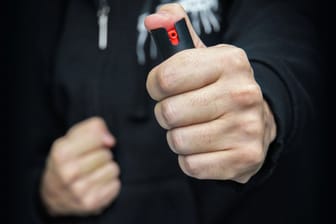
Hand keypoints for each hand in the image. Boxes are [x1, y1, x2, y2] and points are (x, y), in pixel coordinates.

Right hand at [41, 117, 120, 215]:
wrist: (52, 194)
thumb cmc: (67, 160)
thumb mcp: (72, 138)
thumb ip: (93, 128)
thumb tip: (110, 140)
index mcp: (62, 153)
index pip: (97, 136)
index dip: (98, 138)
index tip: (92, 144)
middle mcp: (69, 172)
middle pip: (106, 154)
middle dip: (101, 155)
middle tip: (90, 162)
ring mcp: (79, 190)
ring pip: (113, 169)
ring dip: (107, 170)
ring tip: (94, 173)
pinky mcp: (91, 203)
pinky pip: (115, 185)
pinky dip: (109, 184)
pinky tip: (97, 185)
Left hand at [145, 4, 276, 182]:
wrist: (257, 120)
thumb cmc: (218, 88)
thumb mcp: (202, 56)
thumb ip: (175, 32)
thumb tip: (154, 18)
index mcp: (229, 61)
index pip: (165, 77)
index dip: (156, 86)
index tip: (165, 88)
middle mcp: (242, 93)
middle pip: (168, 113)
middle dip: (167, 114)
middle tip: (183, 110)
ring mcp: (246, 128)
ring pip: (177, 141)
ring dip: (179, 137)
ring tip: (197, 128)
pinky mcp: (245, 158)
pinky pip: (191, 165)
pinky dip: (191, 159)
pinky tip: (206, 147)